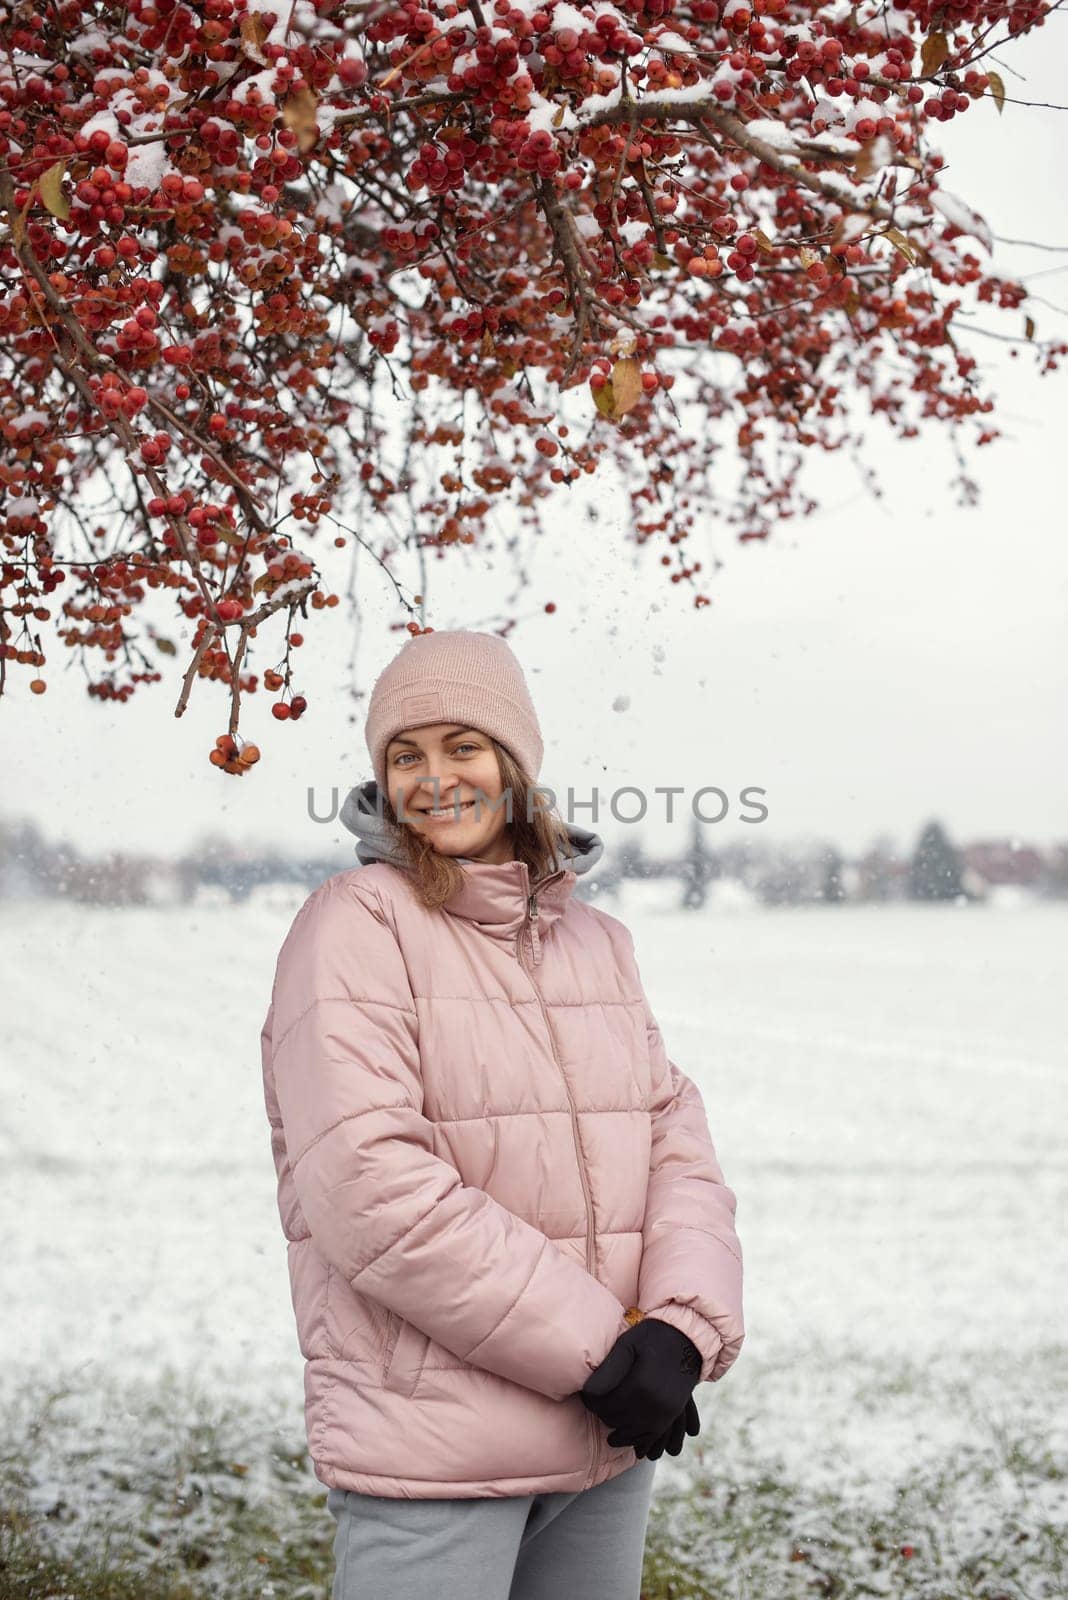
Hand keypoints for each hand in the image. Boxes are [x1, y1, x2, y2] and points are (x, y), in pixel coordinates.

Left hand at [580, 1318, 702, 1453]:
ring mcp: (664, 1412)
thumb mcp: (627, 1345)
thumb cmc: (652, 1338)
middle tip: (594, 1405)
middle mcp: (653, 1403)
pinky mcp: (671, 1415)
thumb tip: (588, 1392)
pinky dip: (634, 1437)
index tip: (585, 1395)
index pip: (604, 1404)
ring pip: (630, 1432)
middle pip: (615, 1419)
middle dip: (601, 1413)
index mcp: (639, 1385)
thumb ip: (608, 1369)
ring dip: (616, 1428)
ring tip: (606, 1420)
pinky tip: (623, 1433)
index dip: (590, 1401)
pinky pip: (649, 1435)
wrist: (687, 1339)